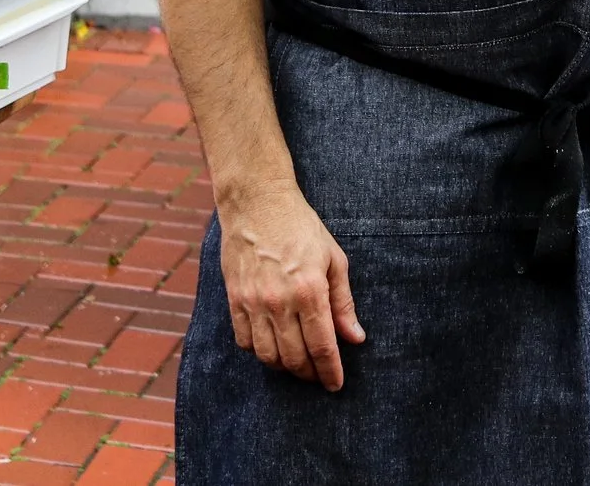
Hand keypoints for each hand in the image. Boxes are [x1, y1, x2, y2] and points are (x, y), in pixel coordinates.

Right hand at [217, 178, 363, 388]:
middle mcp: (279, 301)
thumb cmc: (301, 228)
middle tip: (318, 375)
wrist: (258, 203)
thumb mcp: (333, 259)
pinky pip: (244, 341)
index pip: (322, 346)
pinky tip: (272, 348)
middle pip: (294, 358)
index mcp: (309, 290)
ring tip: (297, 364)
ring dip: (284, 368)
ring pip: (268, 356)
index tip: (336, 385)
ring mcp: (253, 302)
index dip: (330, 372)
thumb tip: (355, 338)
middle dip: (309, 374)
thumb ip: (343, 302)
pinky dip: (259, 353)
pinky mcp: (234, 299)